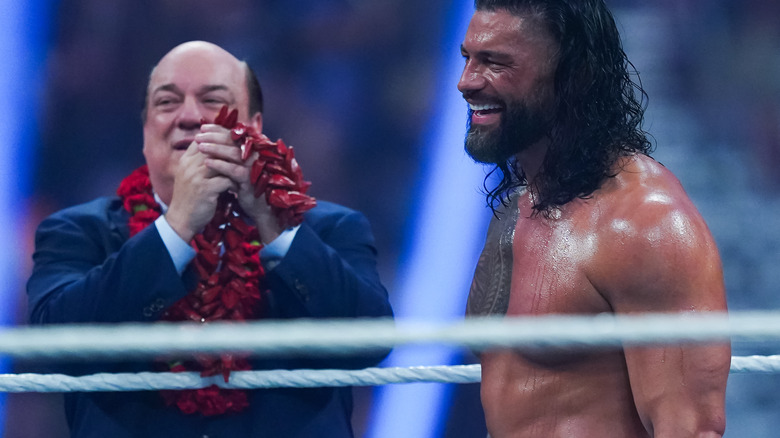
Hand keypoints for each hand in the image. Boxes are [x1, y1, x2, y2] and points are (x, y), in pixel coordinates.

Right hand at [165, 140, 236, 241]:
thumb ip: (199, 162)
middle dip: (231, 149)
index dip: (218, 137)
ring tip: (246, 169)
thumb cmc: (189, 198)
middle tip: (246, 153)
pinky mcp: (205, 189)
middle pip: (214, 147)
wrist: (181, 220)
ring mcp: (196, 177)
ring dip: (235, 165)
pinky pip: (226, 180)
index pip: (203, 139)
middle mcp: (189, 165)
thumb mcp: (190, 176)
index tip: (234, 140)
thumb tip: (217, 149)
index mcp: (185, 160)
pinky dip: (235, 183)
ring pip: (221, 161)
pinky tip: (239, 187)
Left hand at [196, 124, 283, 242]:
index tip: (202, 127)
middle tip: (198, 136)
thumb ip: (226, 154)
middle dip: (214, 137)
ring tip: (200, 147)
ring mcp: (254, 167)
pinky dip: (220, 165)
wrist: (257, 207)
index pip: (233, 134)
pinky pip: (234, 170)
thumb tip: (208, 139)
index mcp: (251, 149)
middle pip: (234, 140)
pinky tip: (207, 162)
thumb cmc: (245, 186)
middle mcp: (255, 155)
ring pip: (234, 153)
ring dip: (215, 149)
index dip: (218, 129)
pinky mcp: (251, 180)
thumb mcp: (235, 167)